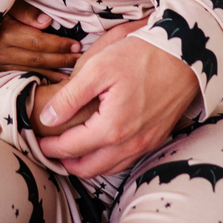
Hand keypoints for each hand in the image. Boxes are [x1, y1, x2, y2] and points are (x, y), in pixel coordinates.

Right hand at [0, 0, 80, 81]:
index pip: (39, 42)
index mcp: (5, 34)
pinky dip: (38, 78)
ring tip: (73, 75)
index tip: (76, 44)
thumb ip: (26, 12)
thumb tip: (47, 23)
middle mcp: (1, 52)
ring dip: (53, 73)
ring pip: (31, 70)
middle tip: (80, 58)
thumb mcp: (6, 3)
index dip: (59, 44)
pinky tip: (52, 82)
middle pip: (38, 59)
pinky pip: (21, 75)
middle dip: (61, 59)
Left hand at [38, 35, 199, 177]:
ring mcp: (146, 143)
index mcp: (113, 128)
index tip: (38, 142)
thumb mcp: (98, 68)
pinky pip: (127, 159)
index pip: (73, 148)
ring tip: (71, 152)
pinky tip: (101, 146)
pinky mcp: (157, 137)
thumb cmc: (141, 55)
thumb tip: (48, 117)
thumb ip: (71, 96)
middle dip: (67, 163)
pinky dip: (108, 159)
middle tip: (50, 152)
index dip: (51, 147)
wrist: (184, 54)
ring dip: (87, 164)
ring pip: (110, 167)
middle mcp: (131, 143)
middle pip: (91, 168)